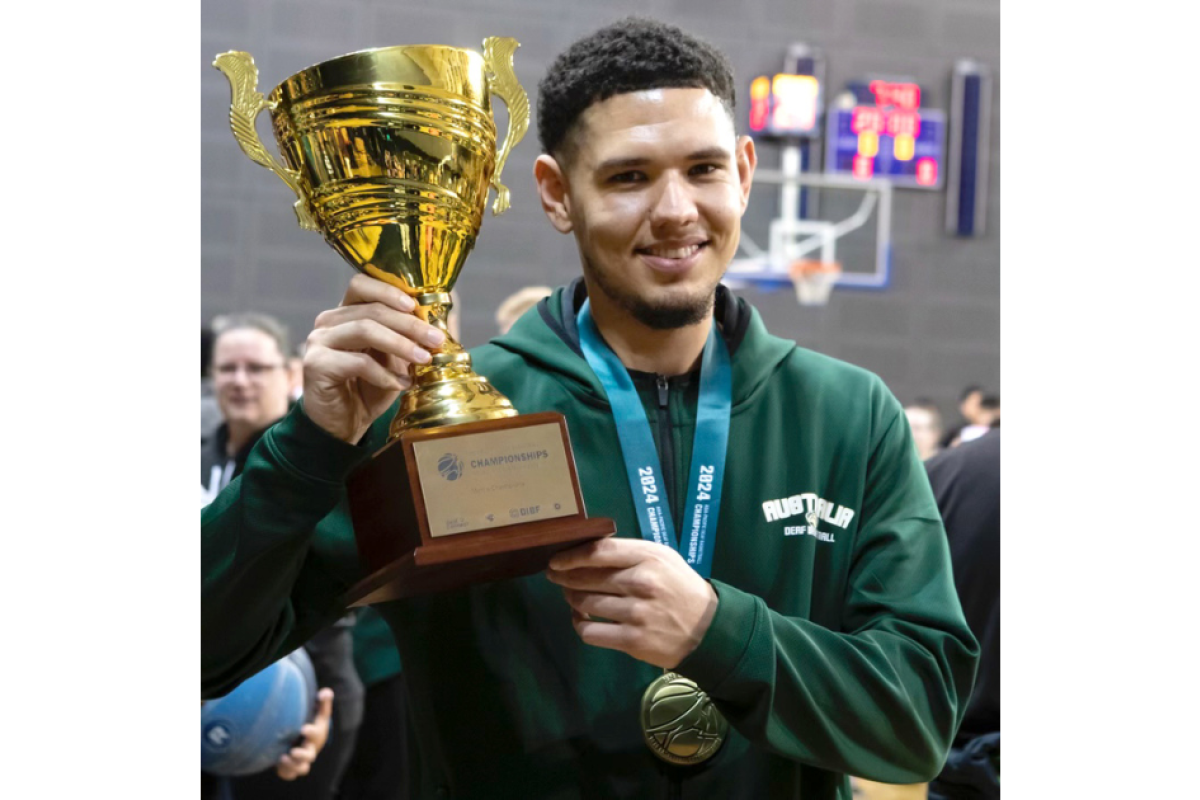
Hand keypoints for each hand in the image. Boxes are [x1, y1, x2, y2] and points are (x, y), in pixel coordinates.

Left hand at [276, 688, 333, 779]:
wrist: (304, 741)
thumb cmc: (312, 723)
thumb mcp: (319, 713)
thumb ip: (323, 702)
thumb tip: (326, 691)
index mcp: (317, 736)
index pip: (317, 734)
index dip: (312, 733)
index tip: (303, 729)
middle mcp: (310, 749)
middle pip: (309, 756)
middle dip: (302, 755)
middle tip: (293, 751)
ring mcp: (301, 760)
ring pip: (301, 768)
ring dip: (293, 765)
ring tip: (283, 757)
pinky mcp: (291, 767)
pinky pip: (290, 774)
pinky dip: (285, 770)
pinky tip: (278, 761)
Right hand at [302, 274, 446, 442]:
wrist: (342, 424)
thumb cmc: (367, 389)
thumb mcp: (392, 359)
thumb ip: (405, 339)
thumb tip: (437, 324)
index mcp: (345, 313)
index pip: (362, 285)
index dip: (389, 291)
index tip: (417, 306)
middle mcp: (328, 322)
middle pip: (371, 309)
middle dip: (409, 324)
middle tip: (435, 340)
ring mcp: (318, 341)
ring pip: (365, 329)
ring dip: (400, 345)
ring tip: (424, 360)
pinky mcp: (316, 364)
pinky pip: (358, 362)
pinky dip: (384, 374)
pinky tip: (401, 385)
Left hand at [546, 538, 718, 668]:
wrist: (708, 628)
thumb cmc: (680, 587)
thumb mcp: (662, 558)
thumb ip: (629, 553)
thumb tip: (587, 552)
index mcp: (648, 557)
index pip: (598, 552)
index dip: (570, 556)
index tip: (556, 561)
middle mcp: (641, 583)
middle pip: (586, 577)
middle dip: (564, 578)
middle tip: (556, 577)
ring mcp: (636, 613)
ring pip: (584, 604)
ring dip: (572, 599)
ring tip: (572, 597)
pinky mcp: (632, 640)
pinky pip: (590, 632)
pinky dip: (579, 625)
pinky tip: (581, 619)